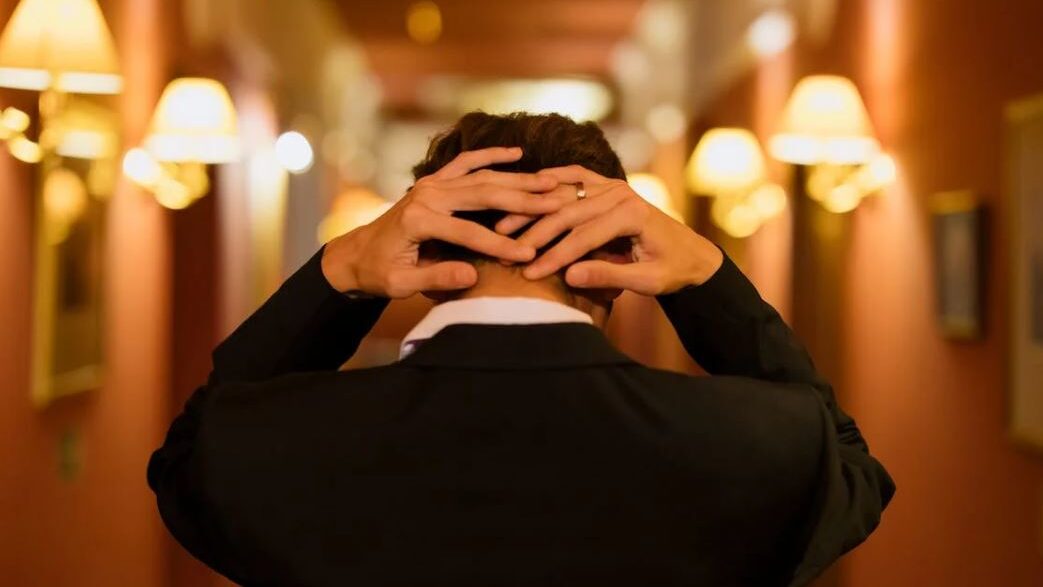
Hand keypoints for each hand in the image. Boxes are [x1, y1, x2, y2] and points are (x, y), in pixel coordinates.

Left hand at [322, 147, 561, 297]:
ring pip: (481, 177)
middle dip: (522, 200)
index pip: (469, 233)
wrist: (356, 254)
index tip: (530, 255)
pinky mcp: (433, 181)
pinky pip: (466, 163)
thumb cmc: (378, 273)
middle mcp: (426, 195)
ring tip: (549, 181)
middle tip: (556, 203)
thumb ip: (436, 278)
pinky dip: (491, 156)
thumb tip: (472, 277)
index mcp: (419, 220)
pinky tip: (515, 153)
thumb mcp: (401, 284)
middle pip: (483, 194)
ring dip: (516, 178)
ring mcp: (430, 184)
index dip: (501, 245)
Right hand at [511, 165, 723, 295]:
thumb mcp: (647, 281)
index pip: (583, 236)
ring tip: (504, 224)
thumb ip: (608, 276)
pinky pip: (574, 177)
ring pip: (564, 194)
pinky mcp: (609, 186)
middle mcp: (621, 193)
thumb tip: (568, 276)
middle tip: (505, 250)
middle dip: (535, 233)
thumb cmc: (672, 270)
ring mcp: (614, 186)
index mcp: (632, 213)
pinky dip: (550, 181)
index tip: (528, 274)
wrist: (692, 254)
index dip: (554, 256)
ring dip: (533, 208)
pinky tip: (526, 190)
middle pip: (567, 211)